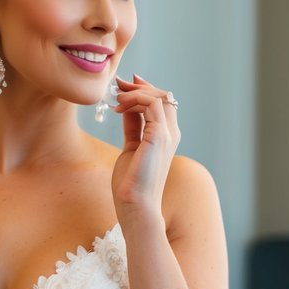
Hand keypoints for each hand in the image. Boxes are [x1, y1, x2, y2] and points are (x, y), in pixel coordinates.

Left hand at [111, 74, 179, 218]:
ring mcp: (167, 134)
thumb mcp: (130, 146)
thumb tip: (125, 108)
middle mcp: (171, 133)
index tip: (123, 87)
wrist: (134, 203)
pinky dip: (135, 99)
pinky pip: (151, 104)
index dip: (143, 91)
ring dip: (136, 92)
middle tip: (118, 85)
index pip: (160, 104)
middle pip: (163, 96)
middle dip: (139, 87)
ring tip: (117, 98)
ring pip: (159, 97)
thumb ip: (132, 126)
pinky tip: (120, 107)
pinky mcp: (159, 136)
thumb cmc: (131, 182)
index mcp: (166, 137)